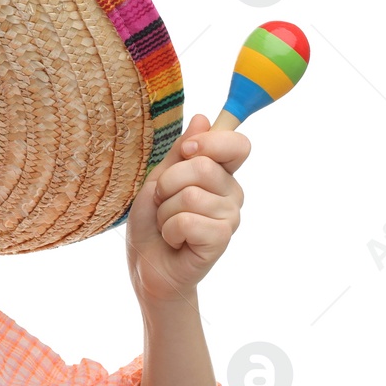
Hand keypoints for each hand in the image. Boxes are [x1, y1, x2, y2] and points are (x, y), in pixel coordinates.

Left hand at [125, 113, 249, 304]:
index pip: (238, 144)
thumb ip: (179, 153)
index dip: (210, 142)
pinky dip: (169, 230)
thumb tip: (202, 117)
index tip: (185, 151)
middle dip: (167, 185)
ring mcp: (230, 217)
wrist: (148, 267)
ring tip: (168, 225)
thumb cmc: (152, 223)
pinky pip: (188, 221)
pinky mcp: (221, 239)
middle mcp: (232, 193)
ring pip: (190, 196)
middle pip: (202, 167)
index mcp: (220, 174)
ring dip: (164, 212)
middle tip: (163, 203)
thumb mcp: (159, 181)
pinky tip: (175, 241)